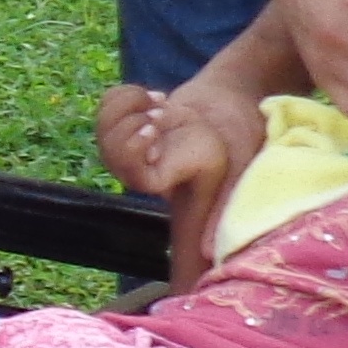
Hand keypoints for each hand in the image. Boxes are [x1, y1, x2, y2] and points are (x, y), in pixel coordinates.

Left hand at [95, 75, 255, 212]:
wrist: (232, 99)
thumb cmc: (242, 136)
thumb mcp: (238, 169)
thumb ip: (222, 204)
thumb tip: (205, 252)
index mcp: (168, 183)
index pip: (134, 179)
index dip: (133, 155)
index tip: (154, 128)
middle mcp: (146, 169)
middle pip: (114, 156)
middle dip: (133, 126)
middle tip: (161, 113)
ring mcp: (133, 145)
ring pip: (105, 130)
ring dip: (129, 107)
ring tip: (160, 101)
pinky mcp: (128, 121)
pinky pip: (107, 107)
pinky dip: (123, 95)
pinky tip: (149, 95)